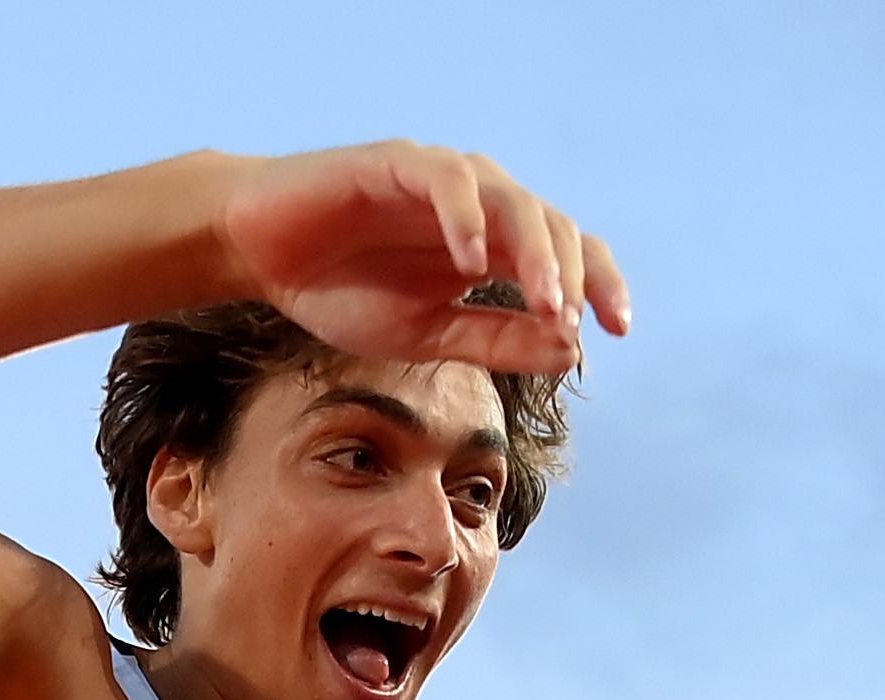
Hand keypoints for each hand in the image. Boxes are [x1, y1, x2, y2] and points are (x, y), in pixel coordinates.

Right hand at [217, 143, 631, 373]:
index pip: (570, 254)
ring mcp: (442, 181)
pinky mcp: (397, 163)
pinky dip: (465, 218)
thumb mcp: (427, 336)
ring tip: (545, 300)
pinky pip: (447, 180)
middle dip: (573, 276)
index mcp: (494, 248)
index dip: (601, 285)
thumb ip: (495, 342)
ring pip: (512, 200)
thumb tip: (570, 352)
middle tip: (572, 323)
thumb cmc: (344, 290)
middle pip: (554, 225)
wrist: (265, 256)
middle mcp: (480, 208)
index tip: (619, 332)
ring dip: (535, 251)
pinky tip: (469, 261)